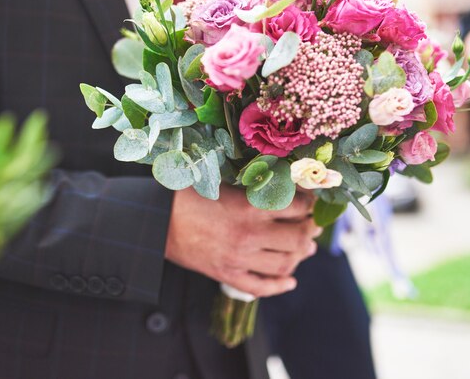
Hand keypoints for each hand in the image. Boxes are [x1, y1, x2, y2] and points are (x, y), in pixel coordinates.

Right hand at [165, 185, 321, 297]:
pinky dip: (279, 286)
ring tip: (305, 250)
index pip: (297, 207)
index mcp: (250, 207)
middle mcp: (249, 234)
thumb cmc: (187, 195)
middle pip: (298, 239)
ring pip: (285, 264)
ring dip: (301, 257)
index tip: (312, 202)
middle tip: (313, 227)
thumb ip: (252, 187)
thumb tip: (282, 188)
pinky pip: (260, 287)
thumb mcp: (223, 183)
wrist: (156, 220)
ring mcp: (239, 258)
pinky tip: (290, 281)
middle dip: (311, 232)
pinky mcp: (227, 275)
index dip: (310, 204)